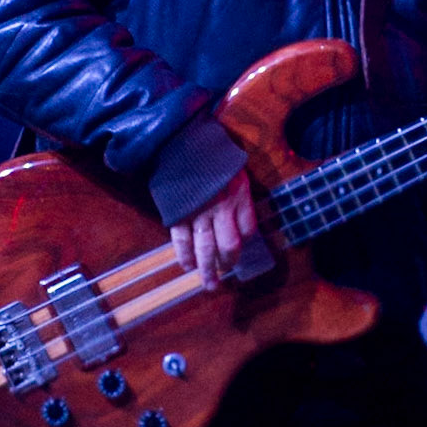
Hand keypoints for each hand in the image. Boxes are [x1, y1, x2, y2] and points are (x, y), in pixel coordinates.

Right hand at [170, 167, 256, 291]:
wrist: (181, 141)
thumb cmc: (211, 155)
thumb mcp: (234, 169)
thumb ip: (238, 191)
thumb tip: (242, 219)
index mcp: (239, 194)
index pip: (248, 229)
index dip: (245, 241)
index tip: (240, 246)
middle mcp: (221, 208)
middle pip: (229, 245)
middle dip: (228, 263)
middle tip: (225, 273)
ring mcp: (199, 213)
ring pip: (206, 249)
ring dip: (208, 270)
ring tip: (210, 285)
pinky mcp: (178, 214)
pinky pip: (182, 241)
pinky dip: (185, 256)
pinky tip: (188, 267)